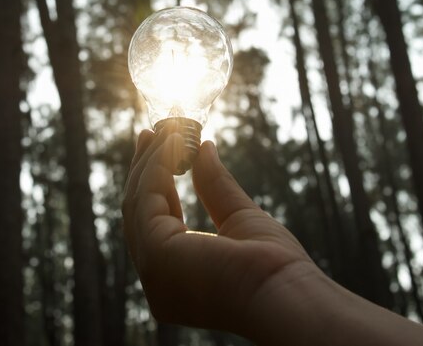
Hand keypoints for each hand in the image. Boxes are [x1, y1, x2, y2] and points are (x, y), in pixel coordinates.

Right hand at [122, 128, 320, 337]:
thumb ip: (215, 186)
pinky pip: (146, 200)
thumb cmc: (272, 266)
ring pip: (138, 204)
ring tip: (168, 130)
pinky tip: (172, 145)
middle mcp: (155, 280)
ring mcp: (151, 271)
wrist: (284, 293)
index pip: (154, 223)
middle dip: (144, 168)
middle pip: (138, 212)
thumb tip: (203, 148)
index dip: (155, 184)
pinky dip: (156, 168)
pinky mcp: (154, 254)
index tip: (160, 148)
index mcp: (175, 276)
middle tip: (152, 132)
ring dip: (151, 161)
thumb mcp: (239, 217)